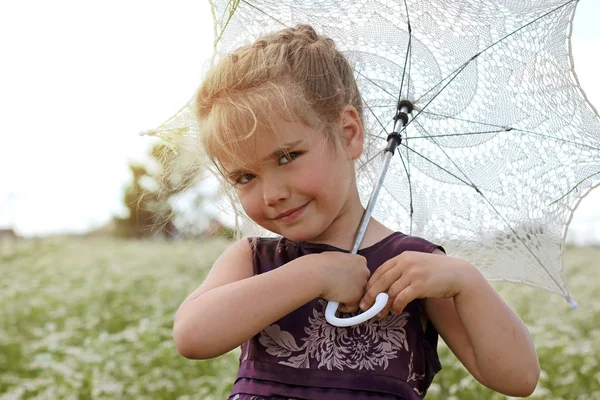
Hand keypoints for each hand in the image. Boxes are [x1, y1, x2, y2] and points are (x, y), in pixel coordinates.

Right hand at [311, 252, 369, 312]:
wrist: (318, 272)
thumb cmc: (321, 264)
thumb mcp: (336, 258)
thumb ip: (343, 265)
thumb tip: (339, 270)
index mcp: (360, 260)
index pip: (359, 272)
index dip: (350, 277)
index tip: (342, 279)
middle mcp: (365, 272)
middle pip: (361, 283)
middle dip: (350, 287)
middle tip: (338, 288)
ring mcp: (362, 285)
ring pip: (357, 295)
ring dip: (347, 297)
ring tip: (335, 295)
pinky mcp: (356, 298)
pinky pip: (351, 307)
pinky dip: (342, 306)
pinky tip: (334, 301)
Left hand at [359, 251, 473, 318]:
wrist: (458, 275)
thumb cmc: (436, 272)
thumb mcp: (417, 264)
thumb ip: (402, 270)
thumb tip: (383, 286)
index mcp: (403, 257)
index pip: (380, 270)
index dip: (370, 284)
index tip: (364, 295)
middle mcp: (406, 263)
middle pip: (381, 281)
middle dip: (370, 296)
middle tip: (364, 307)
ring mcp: (413, 273)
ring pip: (390, 291)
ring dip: (383, 305)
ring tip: (380, 314)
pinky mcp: (420, 285)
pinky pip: (401, 298)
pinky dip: (396, 307)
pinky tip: (396, 312)